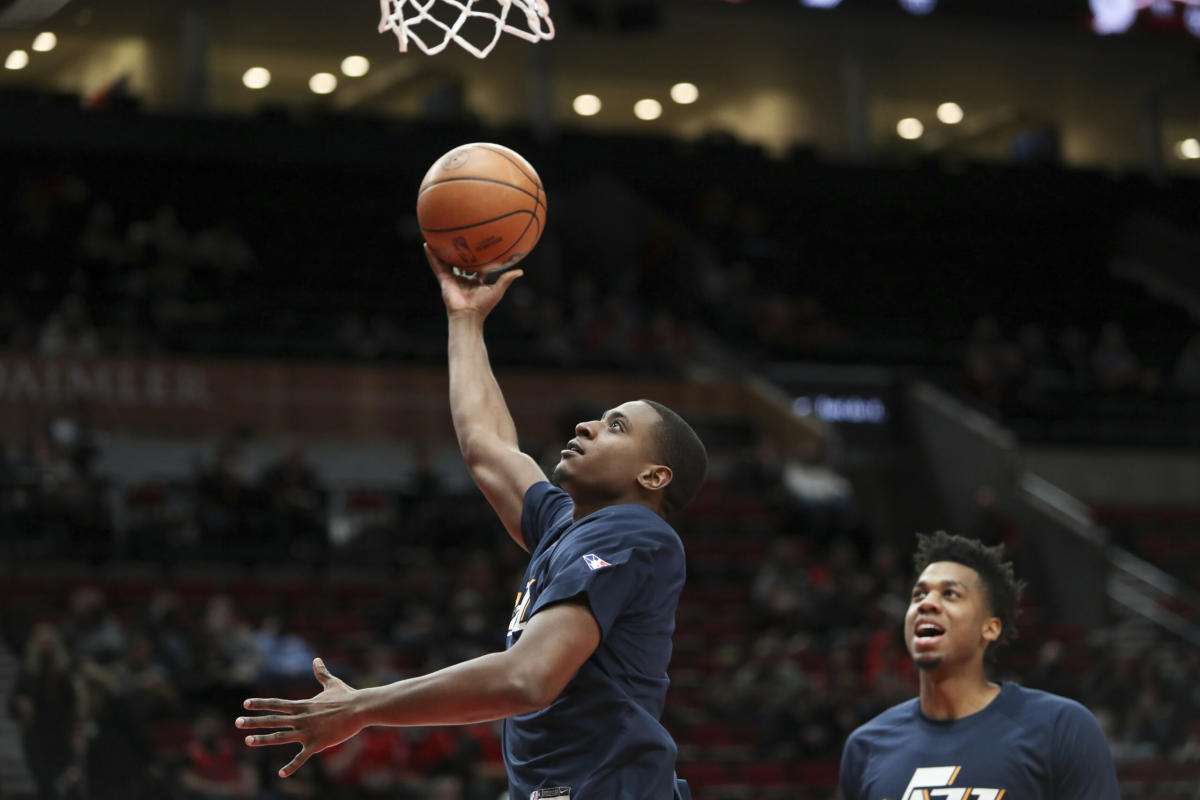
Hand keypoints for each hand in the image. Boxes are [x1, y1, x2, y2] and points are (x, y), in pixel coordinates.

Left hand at [237, 658, 362, 777]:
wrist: (360, 709)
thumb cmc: (347, 696)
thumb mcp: (332, 683)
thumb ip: (322, 674)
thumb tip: (316, 660)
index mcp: (303, 705)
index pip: (277, 704)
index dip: (260, 704)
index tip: (245, 704)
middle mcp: (301, 718)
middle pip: (273, 720)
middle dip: (254, 721)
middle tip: (237, 722)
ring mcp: (308, 732)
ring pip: (281, 737)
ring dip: (263, 739)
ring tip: (247, 741)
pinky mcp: (317, 744)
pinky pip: (301, 757)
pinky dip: (291, 766)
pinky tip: (281, 773)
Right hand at [426, 244, 522, 318]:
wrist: (468, 315)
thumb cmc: (483, 306)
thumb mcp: (497, 290)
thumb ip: (506, 279)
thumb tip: (520, 271)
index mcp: (475, 282)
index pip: (476, 267)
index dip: (477, 258)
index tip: (478, 247)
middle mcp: (463, 279)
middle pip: (459, 263)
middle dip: (458, 252)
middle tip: (458, 239)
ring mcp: (452, 279)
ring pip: (446, 262)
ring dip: (442, 251)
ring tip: (437, 237)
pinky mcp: (444, 280)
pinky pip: (436, 265)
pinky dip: (431, 256)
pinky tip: (427, 245)